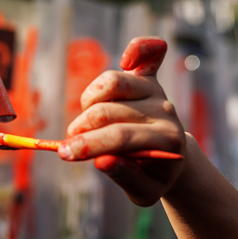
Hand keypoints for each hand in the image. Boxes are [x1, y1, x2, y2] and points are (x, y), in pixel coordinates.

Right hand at [57, 37, 186, 205]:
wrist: (173, 159)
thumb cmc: (153, 176)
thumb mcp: (143, 190)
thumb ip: (125, 176)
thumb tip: (101, 161)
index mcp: (166, 142)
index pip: (121, 138)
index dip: (88, 144)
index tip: (64, 153)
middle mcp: (164, 112)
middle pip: (110, 111)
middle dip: (81, 129)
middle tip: (68, 147)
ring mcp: (156, 92)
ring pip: (112, 82)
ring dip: (88, 100)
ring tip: (84, 122)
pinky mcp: (149, 78)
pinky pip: (148, 54)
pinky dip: (139, 48)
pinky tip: (128, 60)